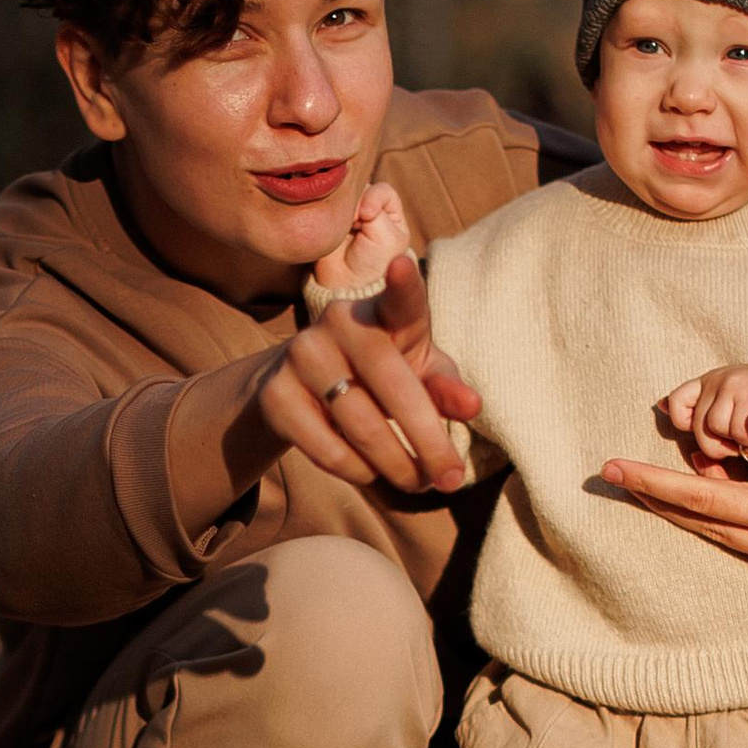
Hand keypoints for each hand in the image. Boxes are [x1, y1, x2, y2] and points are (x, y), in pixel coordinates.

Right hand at [242, 251, 480, 496]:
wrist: (301, 387)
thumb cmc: (380, 375)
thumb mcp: (418, 374)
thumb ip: (445, 387)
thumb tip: (472, 406)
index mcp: (382, 312)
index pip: (398, 299)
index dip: (403, 285)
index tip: (403, 264)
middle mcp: (338, 323)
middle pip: (392, 386)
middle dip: (429, 441)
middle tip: (452, 479)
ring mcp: (301, 356)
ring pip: (361, 425)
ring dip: (397, 465)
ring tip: (418, 482)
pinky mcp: (276, 396)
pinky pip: (327, 449)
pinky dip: (358, 471)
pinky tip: (371, 473)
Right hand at [311, 179, 411, 302]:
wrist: (346, 285)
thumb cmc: (375, 265)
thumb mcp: (388, 235)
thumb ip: (376, 206)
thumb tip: (350, 194)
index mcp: (389, 212)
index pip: (382, 190)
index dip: (374, 197)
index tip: (367, 214)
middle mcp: (367, 209)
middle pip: (359, 188)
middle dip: (355, 202)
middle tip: (352, 221)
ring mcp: (345, 214)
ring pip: (341, 195)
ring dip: (340, 207)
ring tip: (340, 227)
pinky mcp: (326, 219)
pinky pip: (322, 204)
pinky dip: (324, 210)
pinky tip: (327, 225)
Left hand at [602, 398, 747, 579]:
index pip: (734, 456)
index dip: (707, 437)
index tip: (664, 424)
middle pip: (704, 506)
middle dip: (653, 489)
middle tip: (608, 473)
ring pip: (714, 531)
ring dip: (669, 511)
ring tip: (631, 490)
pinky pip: (736, 543)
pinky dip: (704, 525)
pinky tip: (679, 510)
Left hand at [660, 359, 747, 461]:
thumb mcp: (732, 396)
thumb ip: (698, 403)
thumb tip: (659, 405)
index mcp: (711, 380)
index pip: (678, 401)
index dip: (683, 421)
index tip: (697, 432)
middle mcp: (720, 380)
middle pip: (698, 427)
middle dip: (715, 444)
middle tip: (740, 443)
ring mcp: (736, 387)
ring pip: (716, 432)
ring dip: (735, 444)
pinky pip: (739, 434)